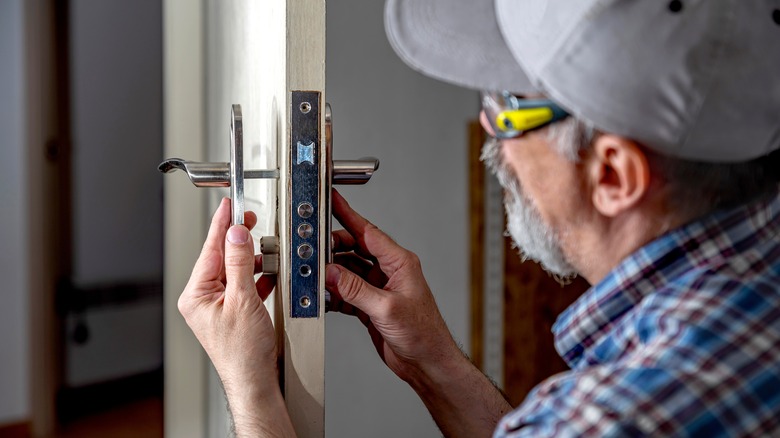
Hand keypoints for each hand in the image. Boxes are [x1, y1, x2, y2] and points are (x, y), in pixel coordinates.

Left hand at [178, 198, 293, 436]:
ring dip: (250, 260)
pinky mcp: (231, 313)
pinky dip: (255, 278)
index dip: (221, 225)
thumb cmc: (243, 352)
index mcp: (195, 295)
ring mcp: (216, 307)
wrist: (255, 380)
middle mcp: (201, 299)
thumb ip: (240, 262)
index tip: (229, 205)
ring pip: (233, 271)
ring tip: (264, 250)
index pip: (210, 249)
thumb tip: (236, 234)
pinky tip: (267, 273)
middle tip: (249, 221)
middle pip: (221, 258)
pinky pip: (242, 286)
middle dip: (238, 241)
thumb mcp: (243, 299)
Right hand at [327, 191, 509, 437]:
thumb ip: (356, 289)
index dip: (348, 215)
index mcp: (400, 263)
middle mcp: (389, 271)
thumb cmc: (423, 334)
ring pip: (348, 271)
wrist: (427, 362)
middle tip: (313, 250)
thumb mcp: (386, 308)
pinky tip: (325, 296)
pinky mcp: (371, 305)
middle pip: (354, 249)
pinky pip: (347, 291)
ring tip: (316, 275)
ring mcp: (379, 288)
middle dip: (332, 248)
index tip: (332, 200)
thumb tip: (332, 272)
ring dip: (332, 274)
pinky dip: (334, 293)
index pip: (368, 232)